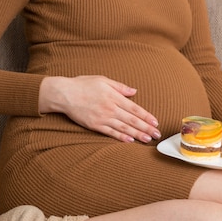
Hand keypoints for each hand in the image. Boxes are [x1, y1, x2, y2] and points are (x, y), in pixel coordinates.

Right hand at [39, 75, 160, 143]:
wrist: (64, 94)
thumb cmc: (83, 85)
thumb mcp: (103, 80)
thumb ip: (120, 87)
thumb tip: (134, 91)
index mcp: (114, 96)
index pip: (134, 108)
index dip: (146, 116)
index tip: (155, 122)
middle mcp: (110, 108)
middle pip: (132, 119)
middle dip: (146, 127)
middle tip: (157, 134)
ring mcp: (103, 117)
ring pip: (124, 127)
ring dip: (137, 134)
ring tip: (147, 139)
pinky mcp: (95, 125)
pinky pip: (110, 132)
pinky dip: (121, 137)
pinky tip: (130, 141)